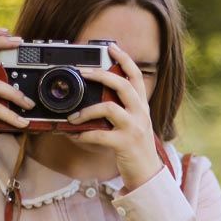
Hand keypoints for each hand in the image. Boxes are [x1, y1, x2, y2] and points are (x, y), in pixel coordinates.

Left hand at [65, 42, 162, 189]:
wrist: (147, 174)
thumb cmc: (135, 148)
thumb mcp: (134, 124)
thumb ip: (122, 110)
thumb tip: (95, 100)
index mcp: (142, 106)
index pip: (136, 76)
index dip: (124, 59)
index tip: (111, 46)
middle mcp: (140, 113)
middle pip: (123, 85)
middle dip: (101, 75)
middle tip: (83, 72)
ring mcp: (133, 128)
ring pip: (108, 108)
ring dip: (86, 110)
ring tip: (73, 116)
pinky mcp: (124, 144)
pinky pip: (100, 135)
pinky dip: (84, 135)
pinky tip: (75, 136)